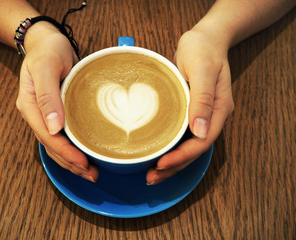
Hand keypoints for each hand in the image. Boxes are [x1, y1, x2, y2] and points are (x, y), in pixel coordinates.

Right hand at [16, 22, 97, 181]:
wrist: (49, 42)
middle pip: (52, 146)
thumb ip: (47, 95)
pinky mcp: (57, 113)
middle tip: (92, 174)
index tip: (83, 162)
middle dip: (71, 163)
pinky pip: (64, 136)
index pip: (47, 136)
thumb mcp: (46, 67)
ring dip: (72, 160)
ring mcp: (46, 115)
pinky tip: (86, 154)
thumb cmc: (48, 51)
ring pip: (57, 145)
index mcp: (30, 106)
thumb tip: (54, 126)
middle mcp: (37, 115)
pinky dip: (74, 148)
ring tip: (91, 171)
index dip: (65, 152)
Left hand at [146, 28, 233, 184]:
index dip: (182, 156)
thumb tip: (200, 130)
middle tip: (150, 178)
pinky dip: (169, 147)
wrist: (205, 38)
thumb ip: (203, 99)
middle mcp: (211, 117)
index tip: (161, 164)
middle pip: (194, 150)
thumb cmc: (203, 49)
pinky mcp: (190, 111)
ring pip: (187, 146)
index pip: (202, 142)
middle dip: (174, 166)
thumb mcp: (203, 70)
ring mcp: (201, 115)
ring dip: (171, 161)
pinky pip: (181, 135)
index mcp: (218, 110)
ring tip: (151, 174)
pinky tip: (156, 153)